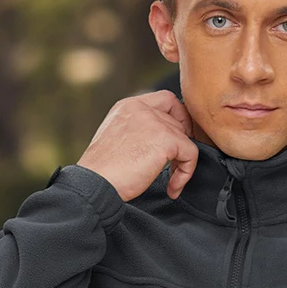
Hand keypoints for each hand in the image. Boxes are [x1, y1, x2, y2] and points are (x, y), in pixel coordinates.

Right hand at [75, 90, 199, 202]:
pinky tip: (172, 187)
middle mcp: (141, 108)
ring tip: (170, 183)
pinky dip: (186, 173)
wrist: (95, 184)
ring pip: (186, 138)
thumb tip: (163, 140)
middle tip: (172, 168)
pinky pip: (191, 154)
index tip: (175, 143)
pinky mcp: (165, 140)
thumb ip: (138, 130)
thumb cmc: (103, 171)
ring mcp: (154, 122)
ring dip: (182, 164)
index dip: (178, 119)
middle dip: (180, 145)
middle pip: (179, 120)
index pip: (166, 99)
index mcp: (128, 106)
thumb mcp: (118, 138)